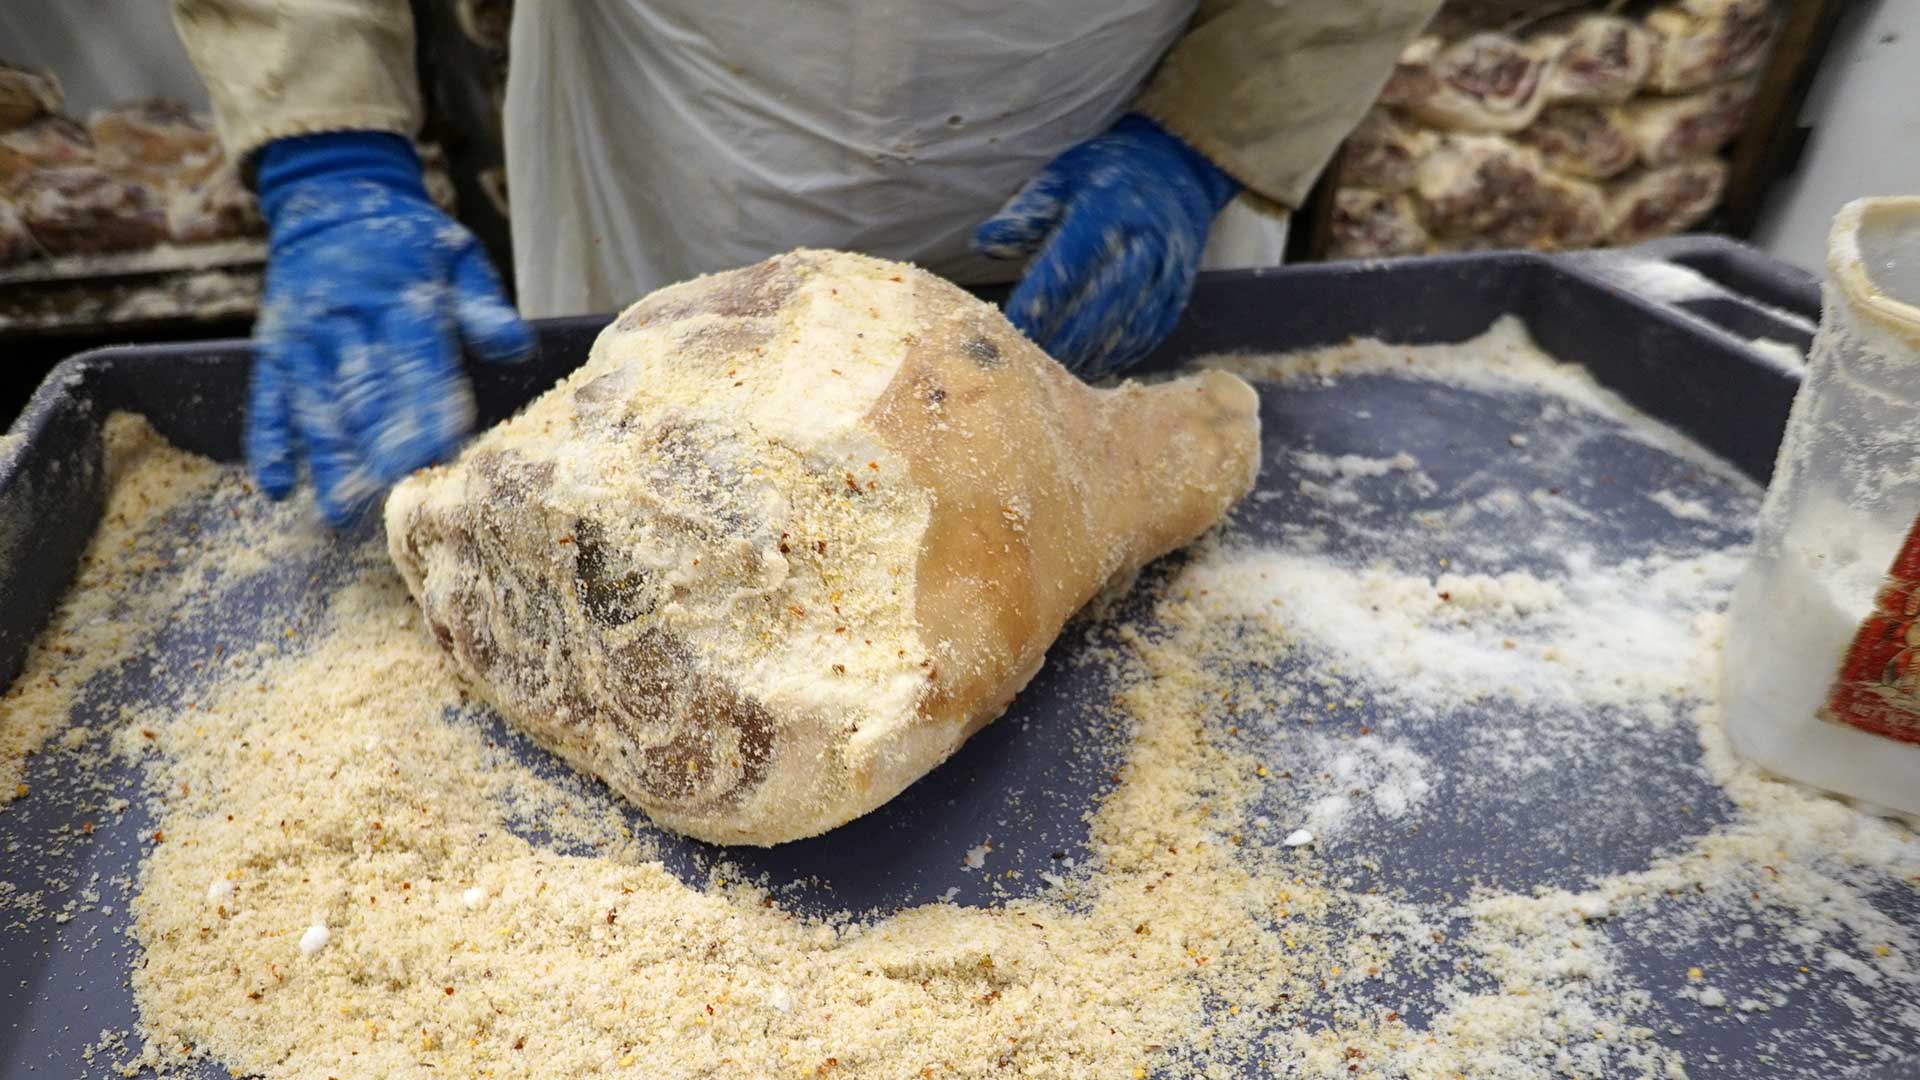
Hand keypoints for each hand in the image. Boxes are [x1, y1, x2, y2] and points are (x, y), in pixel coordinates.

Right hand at [249, 132, 532, 524]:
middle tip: (392, 496)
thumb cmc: (409, 241)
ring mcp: (304, 338)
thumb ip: (483, 307)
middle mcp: (346, 320)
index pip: (417, 361)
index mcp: (400, 299)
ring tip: (338, 512)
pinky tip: (275, 487)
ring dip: (327, 460)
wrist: (330, 199)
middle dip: (379, 447)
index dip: (428, 407)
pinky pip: (269, 400)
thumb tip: (518, 347)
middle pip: (365, 392)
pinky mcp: (274, 350)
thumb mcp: (456, 256)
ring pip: (316, 405)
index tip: (442, 452)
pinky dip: (269, 443)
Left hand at [974, 114, 1238, 380]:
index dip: (1037, 305)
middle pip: (1100, 307)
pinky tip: (1092, 368)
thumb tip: (983, 244)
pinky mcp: (1178, 292)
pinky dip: (1119, 356)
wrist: (1176, 168)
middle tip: (1028, 366)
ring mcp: (1166, 272)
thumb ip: (1023, 215)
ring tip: (1056, 376)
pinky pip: (1150, 334)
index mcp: (1107, 212)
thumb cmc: (1102, 178)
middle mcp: (1143, 244)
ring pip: (1128, 327)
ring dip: (1090, 356)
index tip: (1009, 330)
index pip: (1067, 269)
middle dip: (1062, 341)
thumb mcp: (1060, 179)